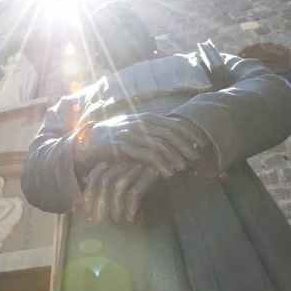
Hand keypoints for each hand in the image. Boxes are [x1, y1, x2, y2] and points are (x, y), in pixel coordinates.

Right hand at [74, 113, 208, 178]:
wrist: (90, 140)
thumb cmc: (118, 138)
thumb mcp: (138, 132)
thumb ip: (155, 134)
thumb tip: (179, 142)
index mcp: (147, 117)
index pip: (173, 123)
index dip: (189, 133)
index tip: (200, 144)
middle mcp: (140, 123)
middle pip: (169, 133)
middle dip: (184, 146)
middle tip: (195, 158)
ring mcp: (130, 133)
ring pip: (159, 144)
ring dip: (173, 157)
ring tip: (181, 168)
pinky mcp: (122, 146)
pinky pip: (145, 155)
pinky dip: (159, 165)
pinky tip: (166, 173)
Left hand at [83, 162, 161, 221]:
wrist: (181, 154)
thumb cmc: (154, 163)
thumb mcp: (133, 166)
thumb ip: (115, 174)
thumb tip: (89, 182)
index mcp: (117, 156)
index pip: (95, 174)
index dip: (89, 193)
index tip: (87, 209)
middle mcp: (125, 158)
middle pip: (104, 181)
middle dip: (98, 202)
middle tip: (97, 219)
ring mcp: (138, 164)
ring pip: (118, 187)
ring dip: (114, 206)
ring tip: (116, 219)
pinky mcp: (152, 171)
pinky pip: (135, 192)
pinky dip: (130, 206)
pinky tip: (130, 217)